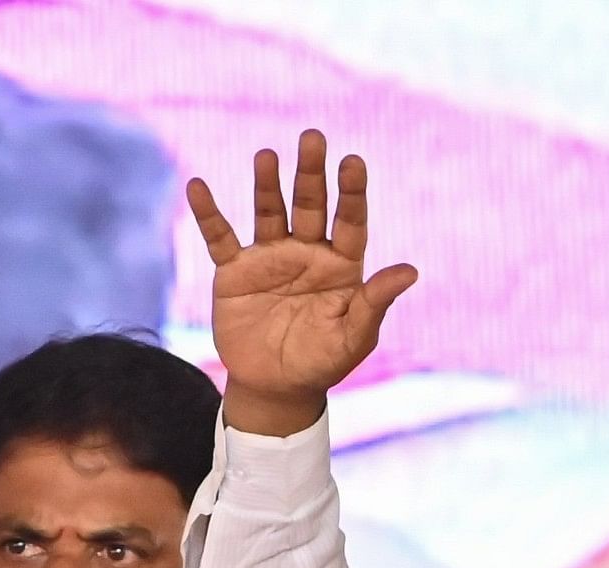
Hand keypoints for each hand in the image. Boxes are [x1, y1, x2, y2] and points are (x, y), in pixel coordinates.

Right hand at [186, 128, 418, 438]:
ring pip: (269, 212)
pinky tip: (197, 186)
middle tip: (313, 138)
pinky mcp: (234, 272)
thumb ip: (376, 302)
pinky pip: (220, 237)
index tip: (352, 162)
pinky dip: (208, 214)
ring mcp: (269, 258)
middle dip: (311, 174)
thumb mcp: (353, 338)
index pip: (349, 222)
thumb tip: (410, 270)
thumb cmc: (321, 363)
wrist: (275, 388)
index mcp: (340, 266)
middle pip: (310, 205)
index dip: (351, 193)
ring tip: (267, 156)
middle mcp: (306, 253)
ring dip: (267, 185)